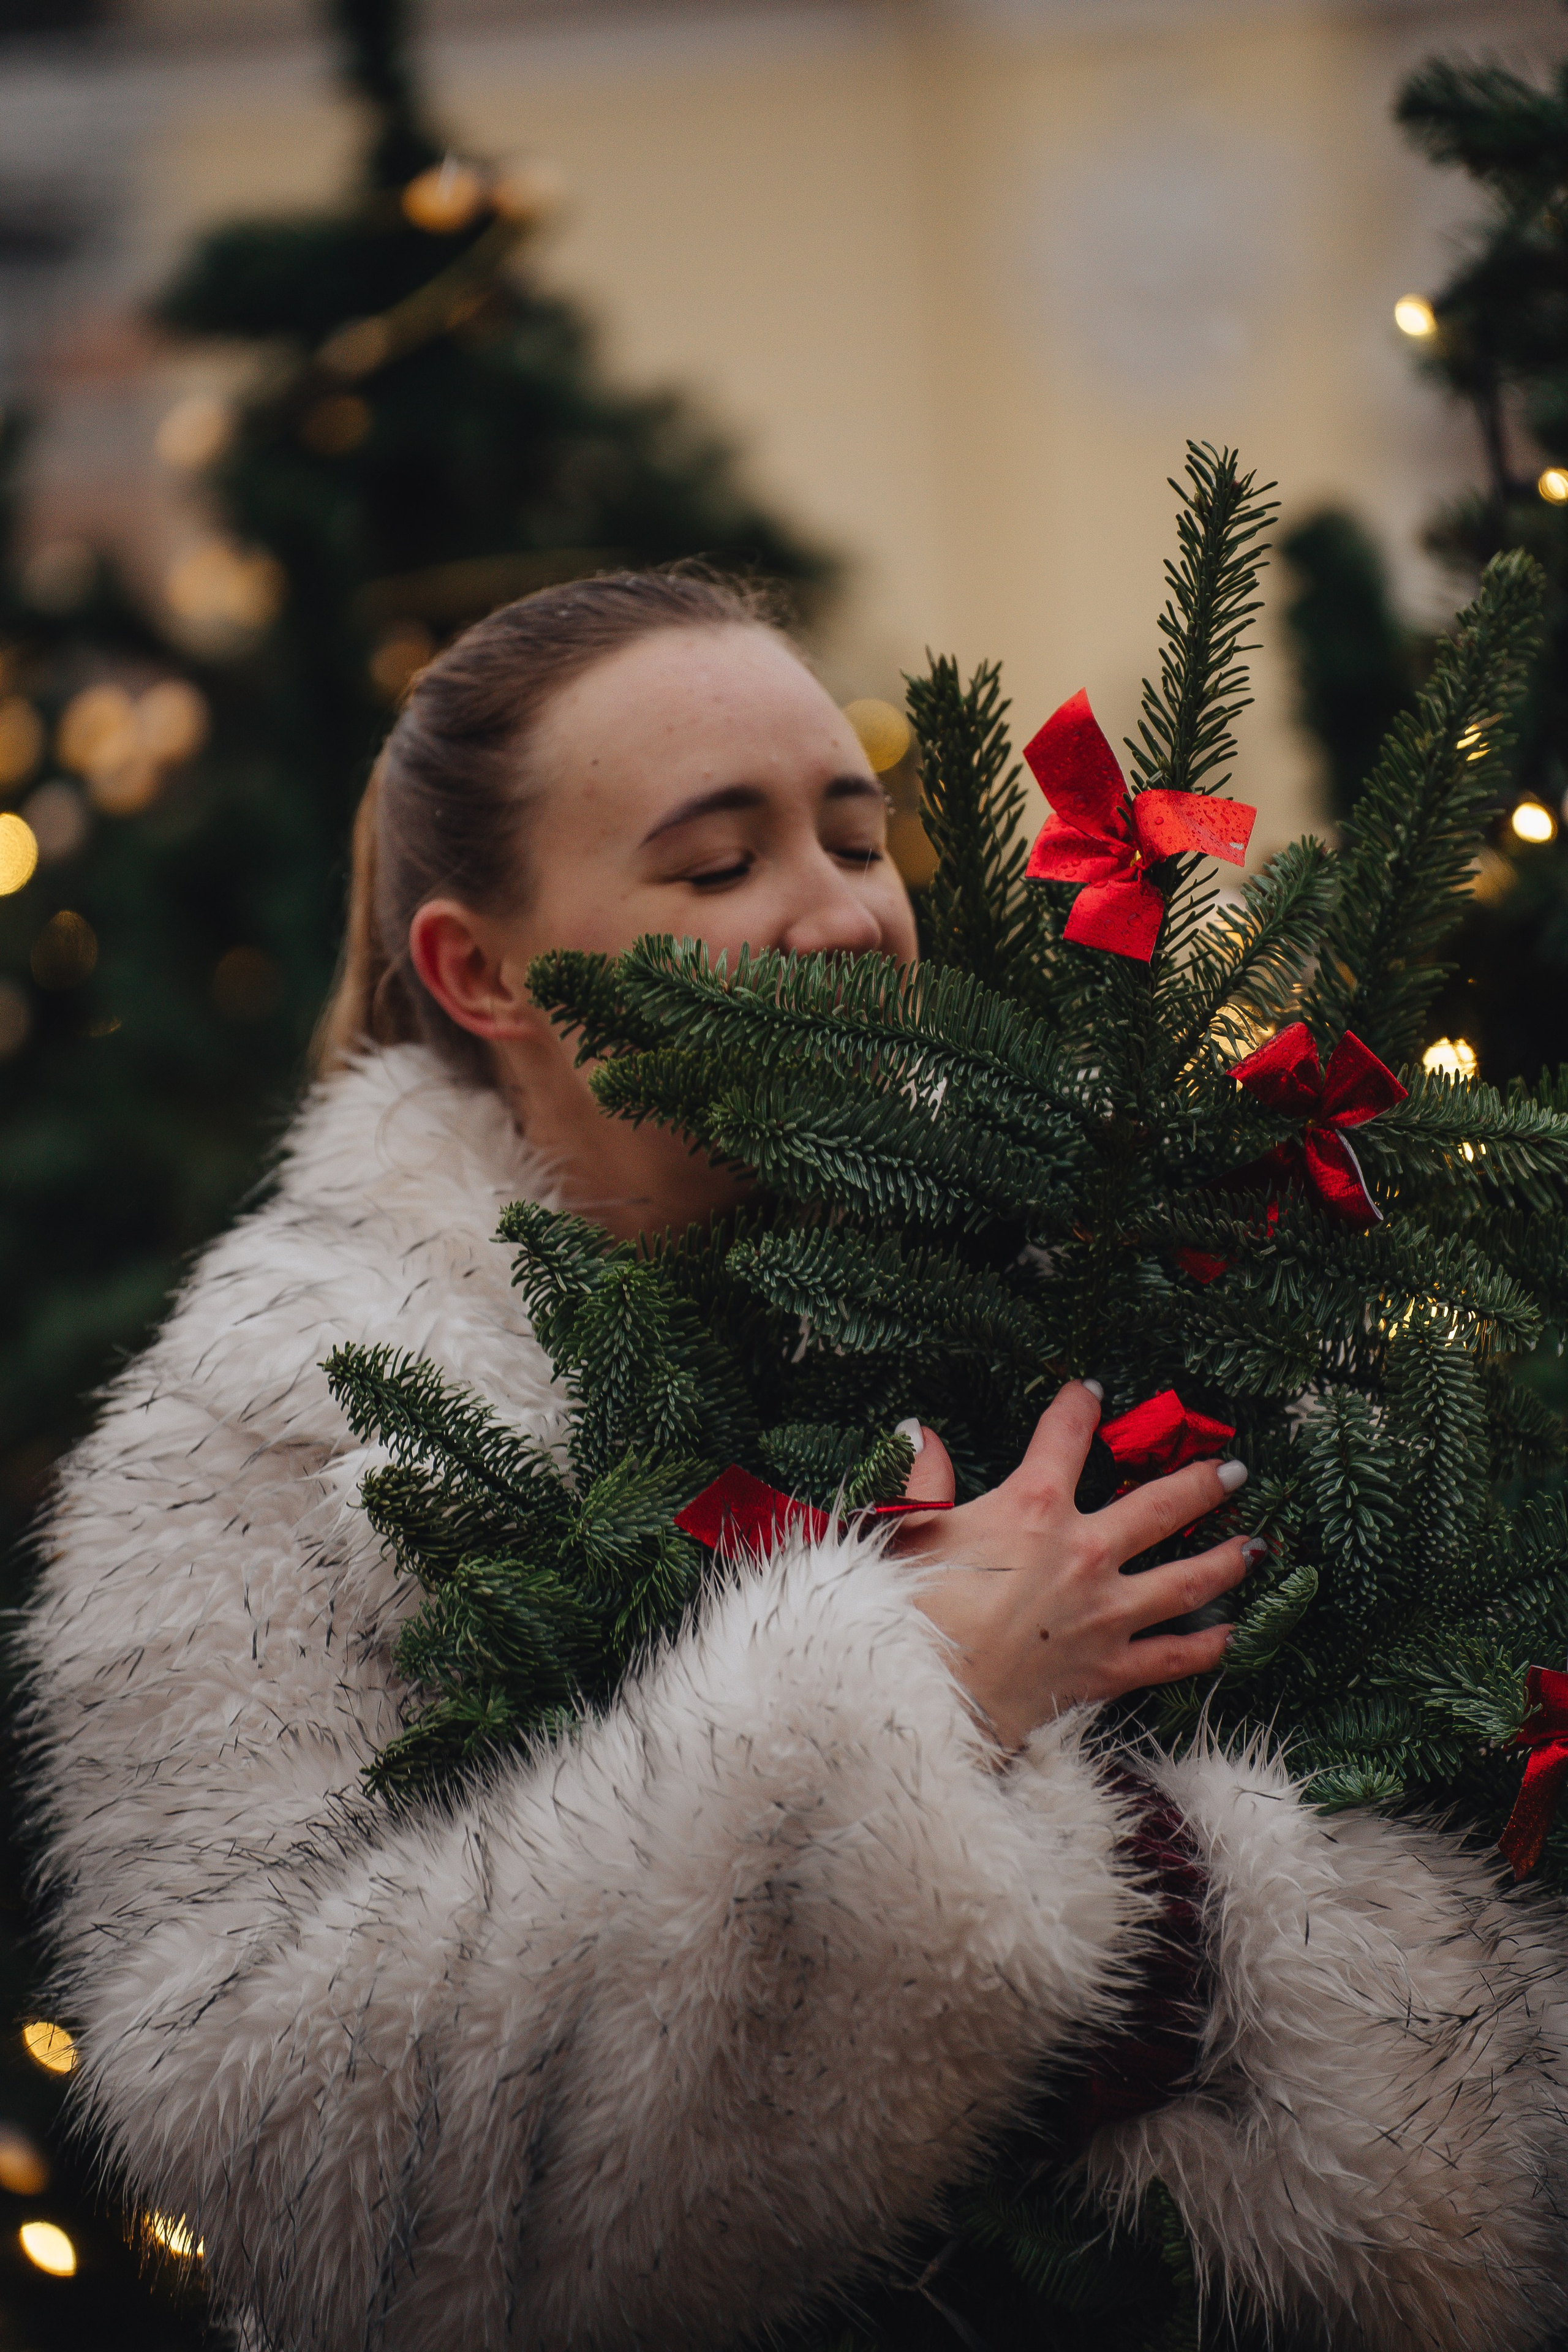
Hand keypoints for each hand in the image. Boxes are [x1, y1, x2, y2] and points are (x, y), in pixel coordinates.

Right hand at [894, 1382, 1259, 1748]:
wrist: (920, 1696)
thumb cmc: (906, 1607)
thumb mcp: (907, 1527)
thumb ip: (923, 1479)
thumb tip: (919, 1433)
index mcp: (1033, 1507)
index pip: (1064, 1436)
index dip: (1079, 1406)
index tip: (1092, 1391)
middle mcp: (1083, 1552)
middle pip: (1161, 1506)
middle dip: (1201, 1483)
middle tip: (1231, 1469)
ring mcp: (1104, 1613)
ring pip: (1185, 1581)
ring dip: (1225, 1561)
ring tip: (1253, 1547)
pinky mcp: (1106, 1669)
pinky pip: (1170, 1659)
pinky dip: (1204, 1649)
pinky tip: (1227, 1638)